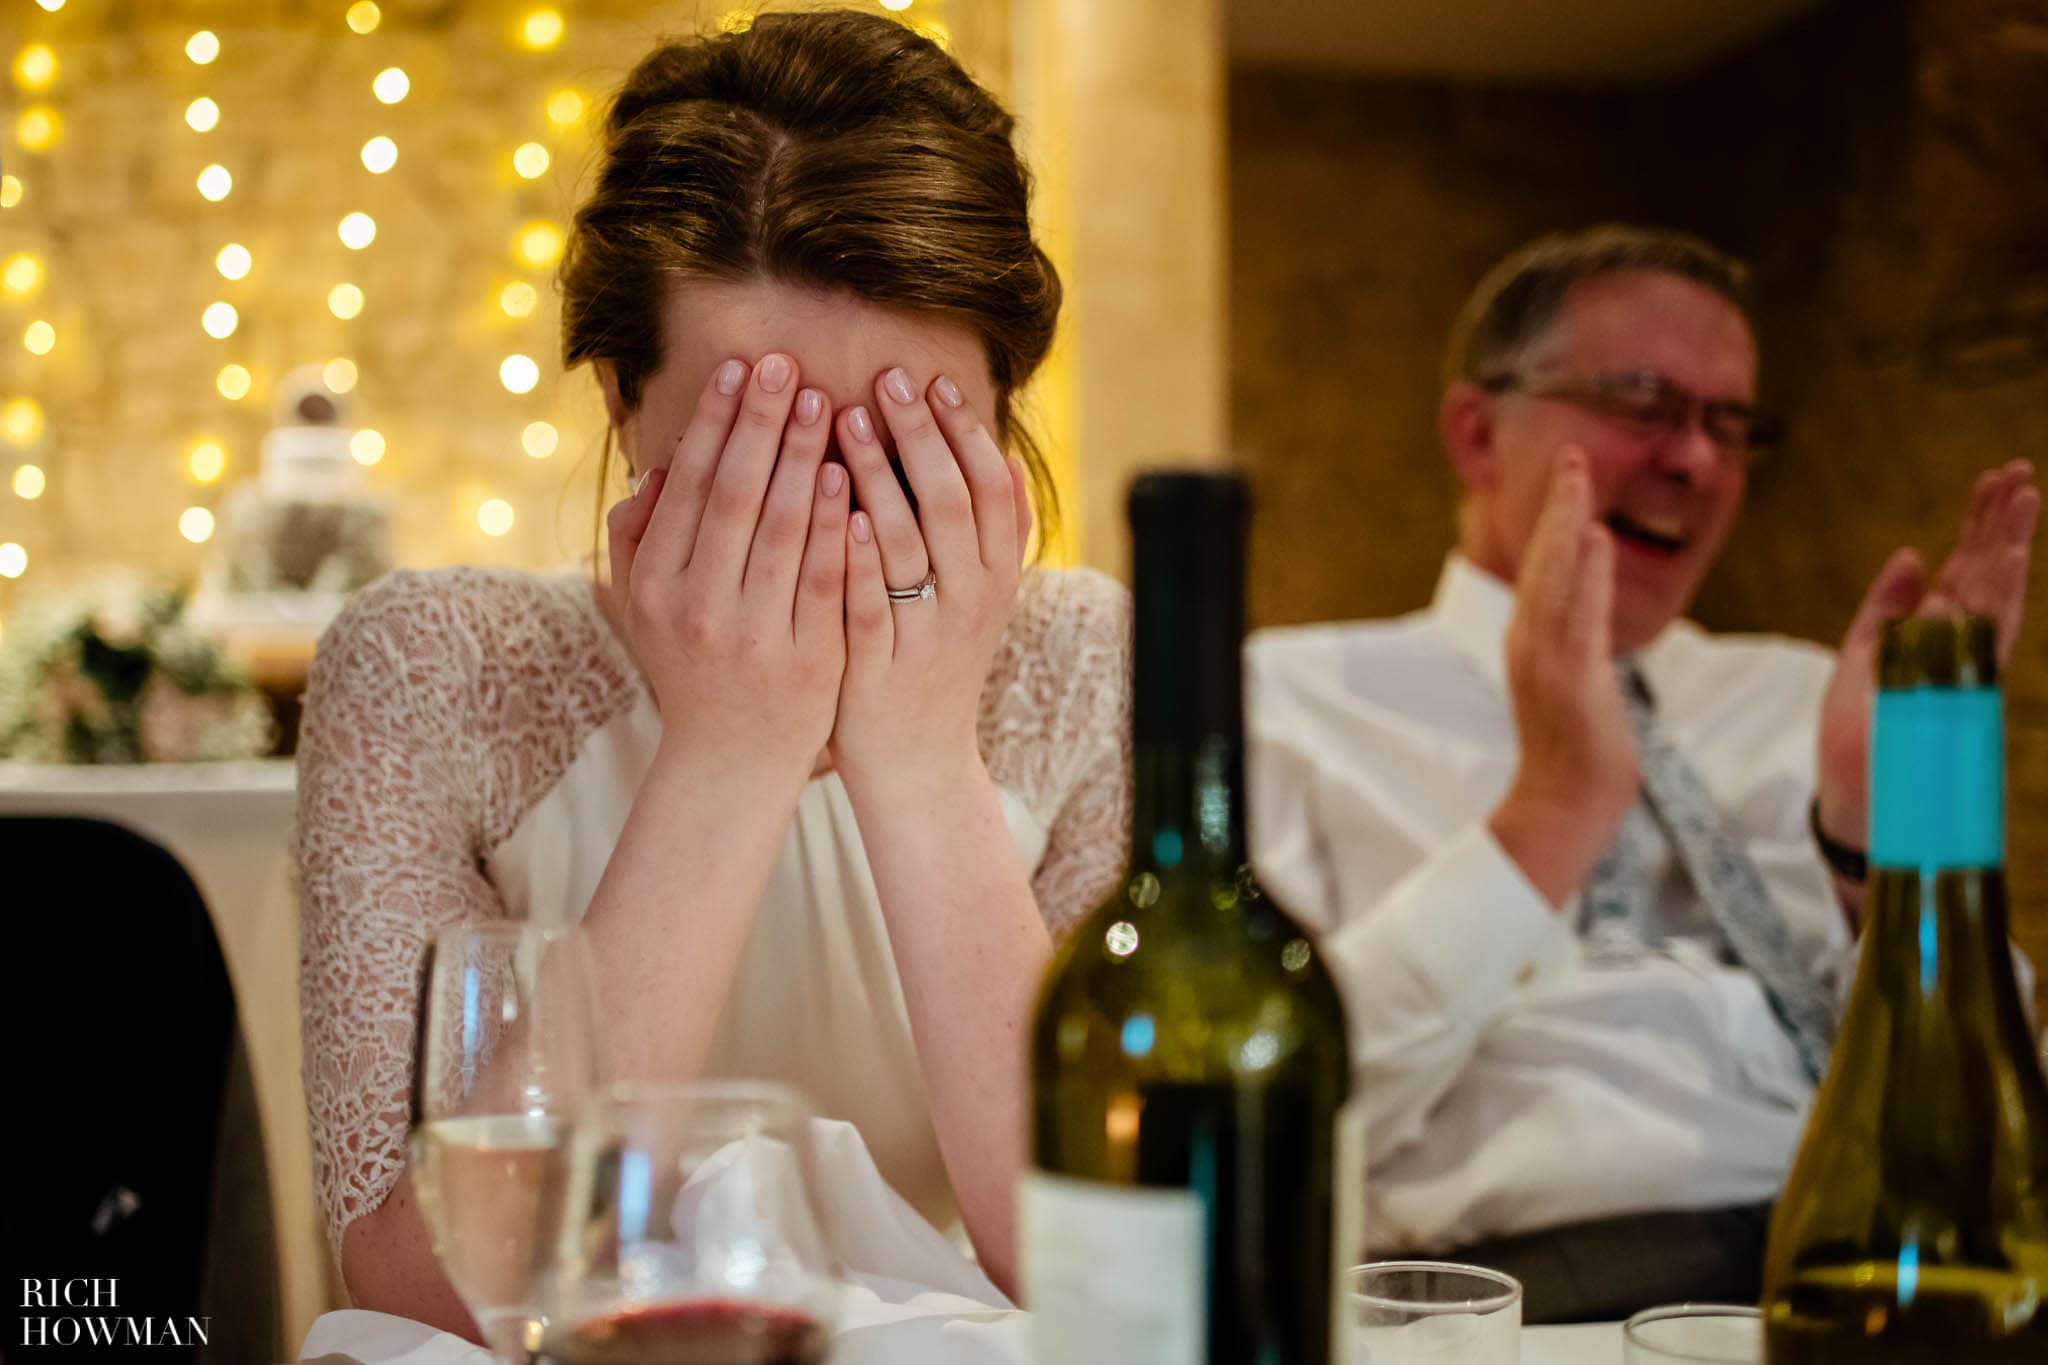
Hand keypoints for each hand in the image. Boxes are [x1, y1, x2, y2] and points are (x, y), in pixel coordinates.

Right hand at [603, 354, 848, 788]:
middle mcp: (697, 607)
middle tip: (789, 364)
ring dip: (803, 460)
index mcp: (654, 586)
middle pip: (735, 497)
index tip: (743, 369)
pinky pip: (825, 579)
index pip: (690, 487)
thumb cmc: (690, 667)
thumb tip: (657, 468)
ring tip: (827, 403)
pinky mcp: (808, 659)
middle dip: (763, 425)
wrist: (732, 762)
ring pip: (782, 531)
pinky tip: (849, 477)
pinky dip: (835, 526)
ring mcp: (754, 635)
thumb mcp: (643, 608)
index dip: (717, 423)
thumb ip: (640, 538)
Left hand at [827, 367, 1029, 793]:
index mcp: (994, 577)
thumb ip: (991, 533)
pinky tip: (833, 509)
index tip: (929, 380)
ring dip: (879, 476)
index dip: (961, 430)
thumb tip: (1003, 454)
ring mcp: (925, 634)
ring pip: (908, 543)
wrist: (918, 762)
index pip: (988, 486)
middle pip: (949, 501)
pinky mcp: (880, 665)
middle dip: (918, 434)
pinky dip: (855, 555)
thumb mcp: (980, 597)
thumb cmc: (937, 663)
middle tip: (884, 379)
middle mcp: (970, 601)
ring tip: (845, 419)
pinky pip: (871, 602)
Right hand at [1489, 449, 1638, 907]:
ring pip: (1555, 577)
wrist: (1565, 803)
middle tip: (1572, 454)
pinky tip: (1592, 537)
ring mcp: (1545, 659)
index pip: (1543, 567)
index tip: (1571, 477)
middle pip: (1542, 560)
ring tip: (1579, 477)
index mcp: (1530, 640)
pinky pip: (1579, 614)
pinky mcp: (1569, 677)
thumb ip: (1582, 631)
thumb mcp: (1580, 680)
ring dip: (1566, 523)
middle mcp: (1529, 642)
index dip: (1555, 520)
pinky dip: (1584, 574)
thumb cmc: (1580, 750)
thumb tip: (1595, 585)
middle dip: (1558, 504)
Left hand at [1815, 459, 2037, 850]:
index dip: (1980, 527)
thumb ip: (1885, 610)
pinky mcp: (1963, 693)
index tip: (1995, 480)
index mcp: (1932, 637)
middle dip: (2002, 524)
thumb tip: (1912, 552)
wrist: (1854, 801)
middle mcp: (1958, 648)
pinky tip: (2008, 558)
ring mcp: (1965, 669)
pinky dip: (2000, 596)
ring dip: (2010, 548)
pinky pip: (1989, 638)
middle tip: (2018, 472)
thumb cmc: (1856, 737)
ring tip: (2022, 499)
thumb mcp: (1859, 660)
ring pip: (1997, 597)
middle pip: (1987, 575)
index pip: (1964, 572)